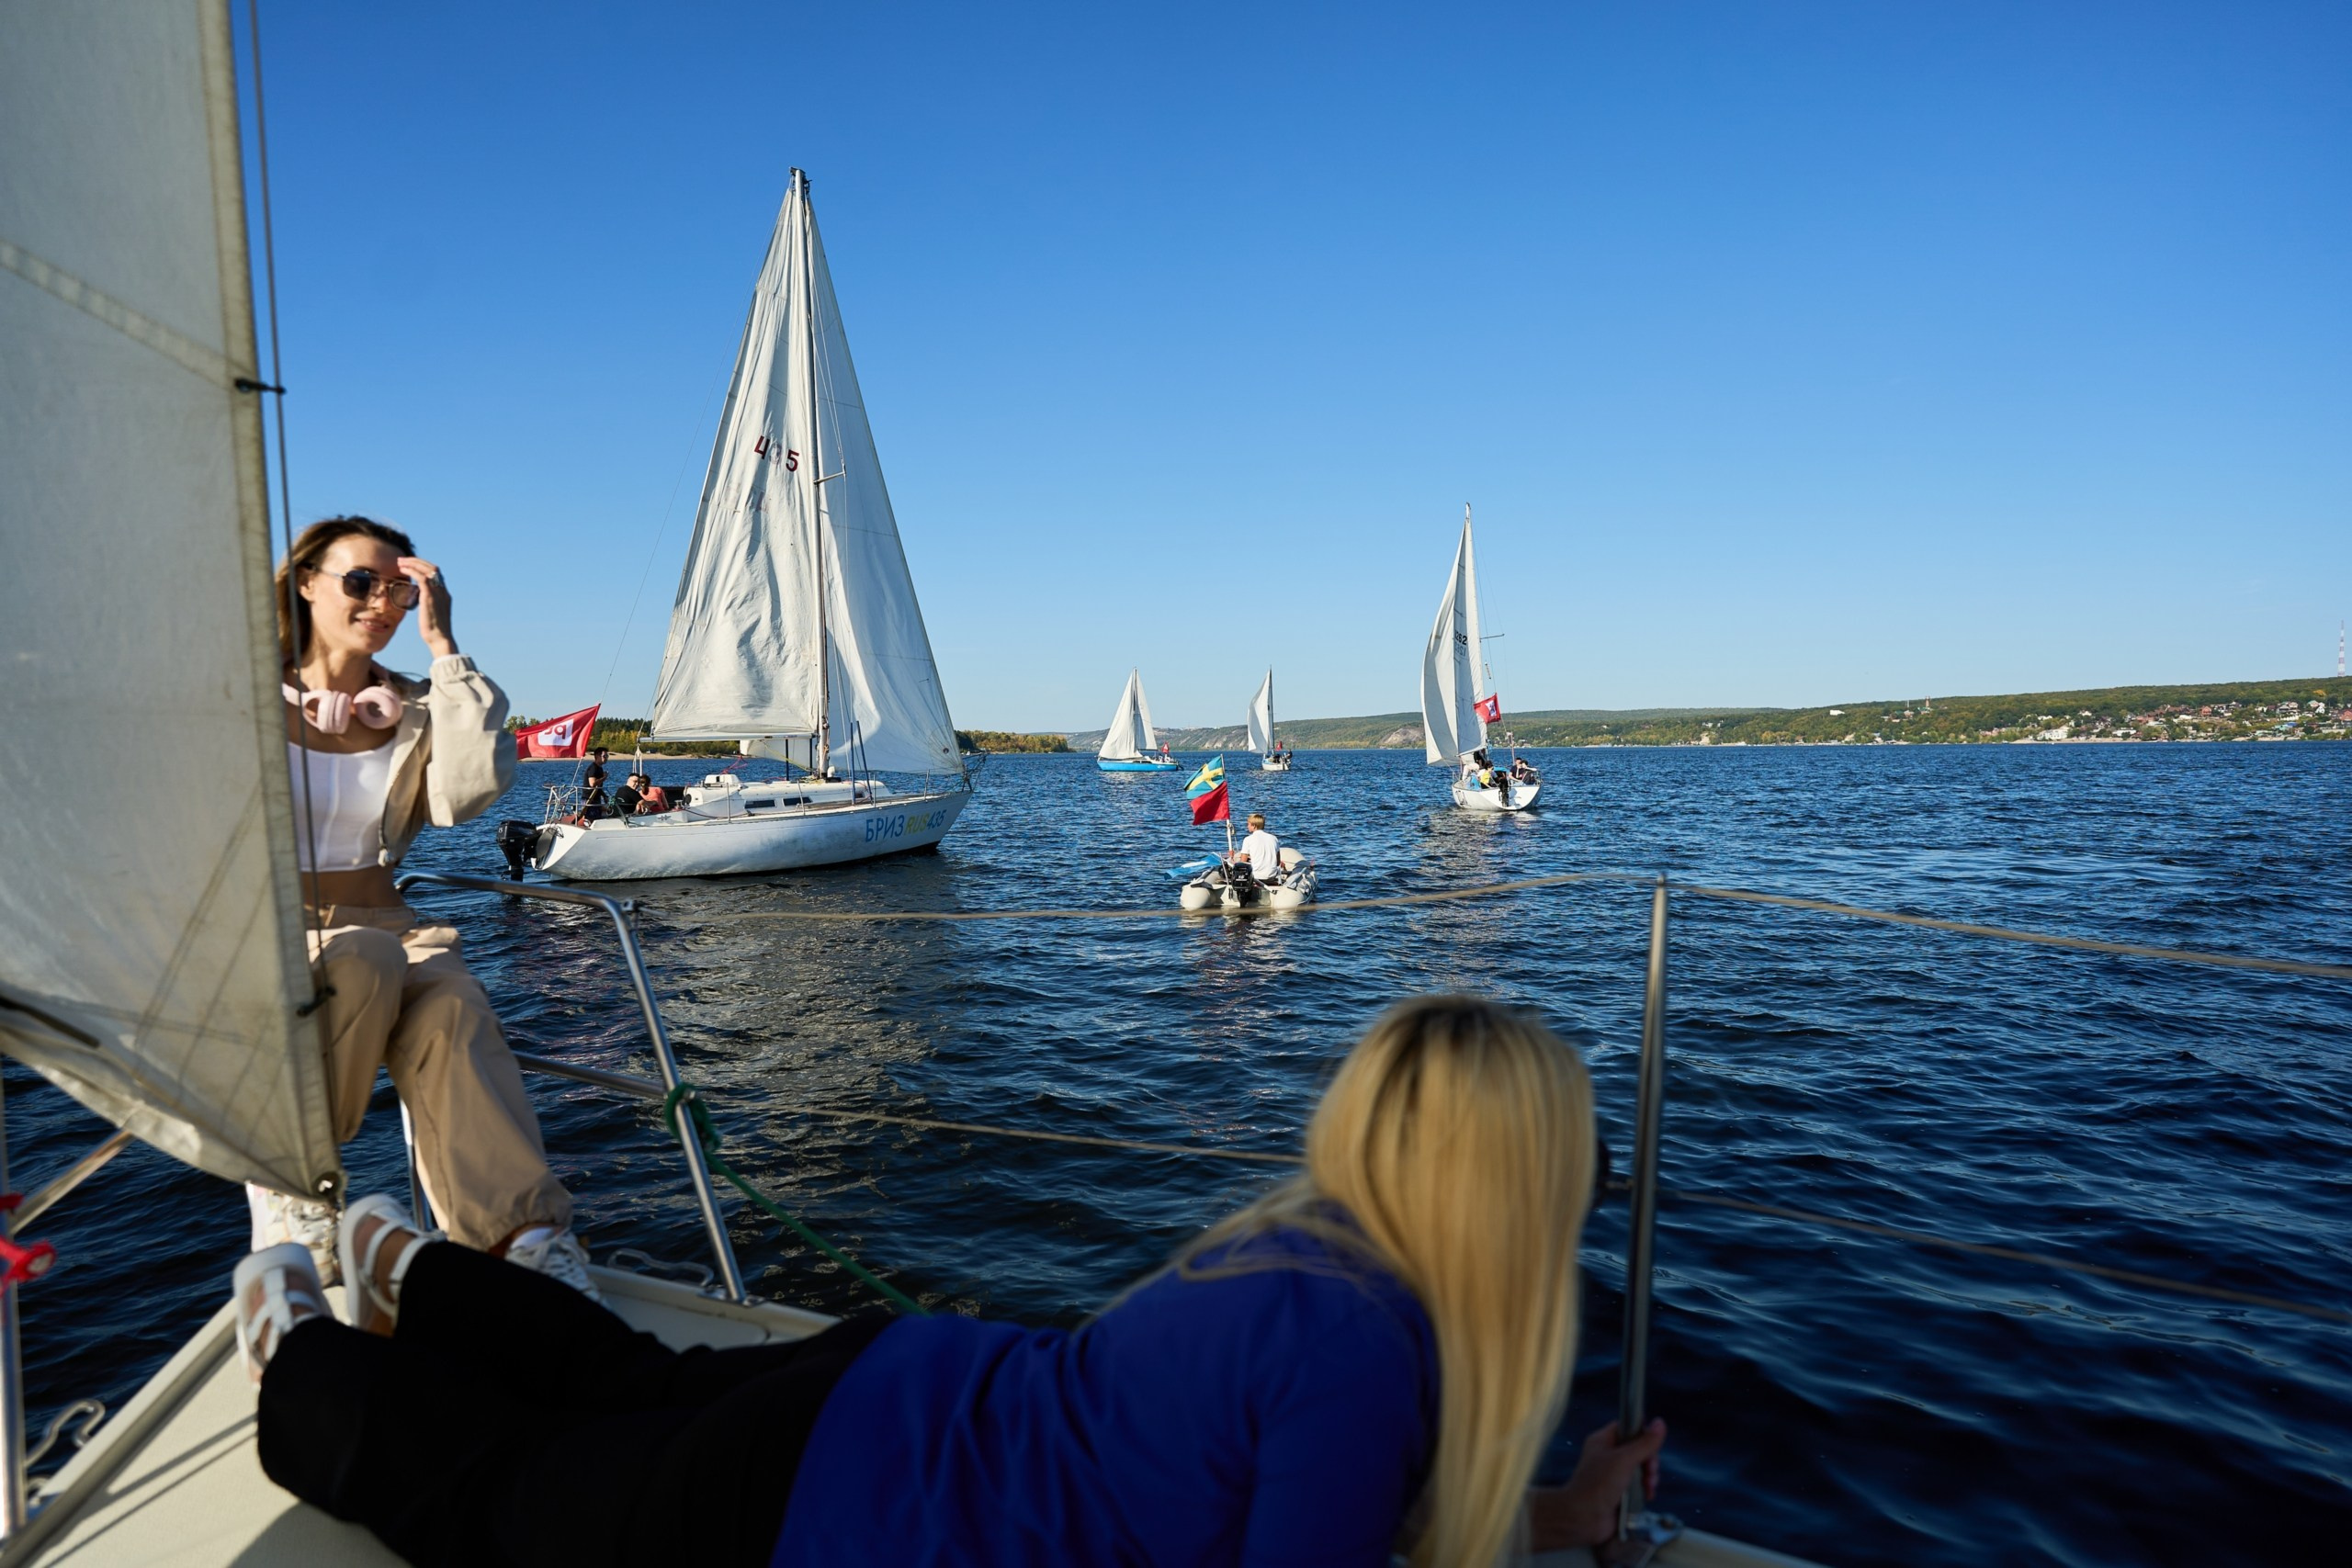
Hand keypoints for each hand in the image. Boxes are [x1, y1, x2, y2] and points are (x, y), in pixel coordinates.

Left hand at [399, 556, 456, 656]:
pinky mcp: (430, 596)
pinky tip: (403, 570)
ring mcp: (438, 593)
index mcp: (445, 596)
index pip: (436, 575)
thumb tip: (421, 607)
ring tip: (400, 562)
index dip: (424, 568)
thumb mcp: (432, 616)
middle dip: (417, 561)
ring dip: (413, 563)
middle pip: (433, 568)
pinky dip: (412, 570)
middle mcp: (443, 591)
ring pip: (427, 569)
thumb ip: (428, 607)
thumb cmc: (434, 633)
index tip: (411, 567)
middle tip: (403, 561)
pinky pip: (421, 577)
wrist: (440, 639)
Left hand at [1526, 1418, 1666, 1550]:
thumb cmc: (1598, 1484)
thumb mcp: (1624, 1459)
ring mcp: (1614, 1475)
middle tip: (1650, 1470)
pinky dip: (1645, 1490)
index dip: (1642, 1433)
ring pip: (1641, 1469)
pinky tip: (1647, 1495)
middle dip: (1650, 1460)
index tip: (1651, 1444)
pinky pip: (1639, 1486)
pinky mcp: (1620, 1492)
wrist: (1584, 1518)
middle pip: (1639, 1449)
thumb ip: (1644, 1443)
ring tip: (1648, 1486)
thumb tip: (1660, 1422)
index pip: (1627, 1428)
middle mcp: (1608, 1456)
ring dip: (1650, 1477)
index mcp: (1603, 1441)